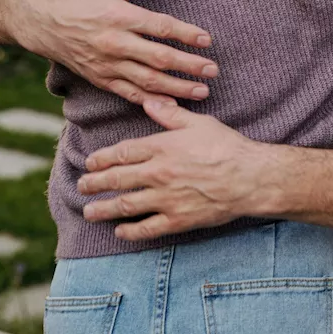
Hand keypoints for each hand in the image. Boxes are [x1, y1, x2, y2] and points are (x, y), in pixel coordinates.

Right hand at [14, 0, 217, 107]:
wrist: (46, 25)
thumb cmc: (83, 0)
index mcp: (120, 17)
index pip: (161, 27)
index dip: (187, 34)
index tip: (207, 40)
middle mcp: (115, 43)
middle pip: (159, 57)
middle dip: (189, 65)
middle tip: (214, 70)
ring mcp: (108, 65)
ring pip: (148, 81)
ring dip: (178, 88)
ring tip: (203, 91)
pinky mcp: (102, 80)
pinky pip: (130, 94)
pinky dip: (152, 101)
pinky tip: (173, 106)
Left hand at [78, 102, 285, 239]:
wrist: (251, 177)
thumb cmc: (227, 147)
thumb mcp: (199, 123)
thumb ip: (171, 114)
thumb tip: (149, 102)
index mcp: (162, 148)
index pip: (122, 153)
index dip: (102, 158)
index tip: (90, 162)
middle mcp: (159, 173)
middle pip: (117, 179)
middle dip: (95, 183)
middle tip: (82, 186)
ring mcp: (166, 199)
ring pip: (126, 205)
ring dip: (104, 209)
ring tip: (90, 211)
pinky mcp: (178, 219)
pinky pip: (147, 228)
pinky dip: (130, 231)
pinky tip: (120, 231)